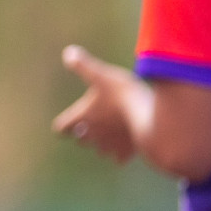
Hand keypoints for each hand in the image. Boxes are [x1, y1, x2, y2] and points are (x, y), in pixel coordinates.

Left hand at [52, 45, 139, 162]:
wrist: (149, 114)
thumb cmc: (122, 93)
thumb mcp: (101, 74)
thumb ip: (83, 64)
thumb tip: (68, 52)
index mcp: (82, 117)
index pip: (62, 128)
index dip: (64, 124)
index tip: (68, 121)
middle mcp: (92, 134)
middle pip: (81, 139)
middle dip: (85, 132)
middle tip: (95, 121)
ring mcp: (109, 145)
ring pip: (100, 150)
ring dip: (103, 143)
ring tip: (113, 131)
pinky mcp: (126, 152)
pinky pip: (118, 158)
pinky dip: (121, 152)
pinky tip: (128, 142)